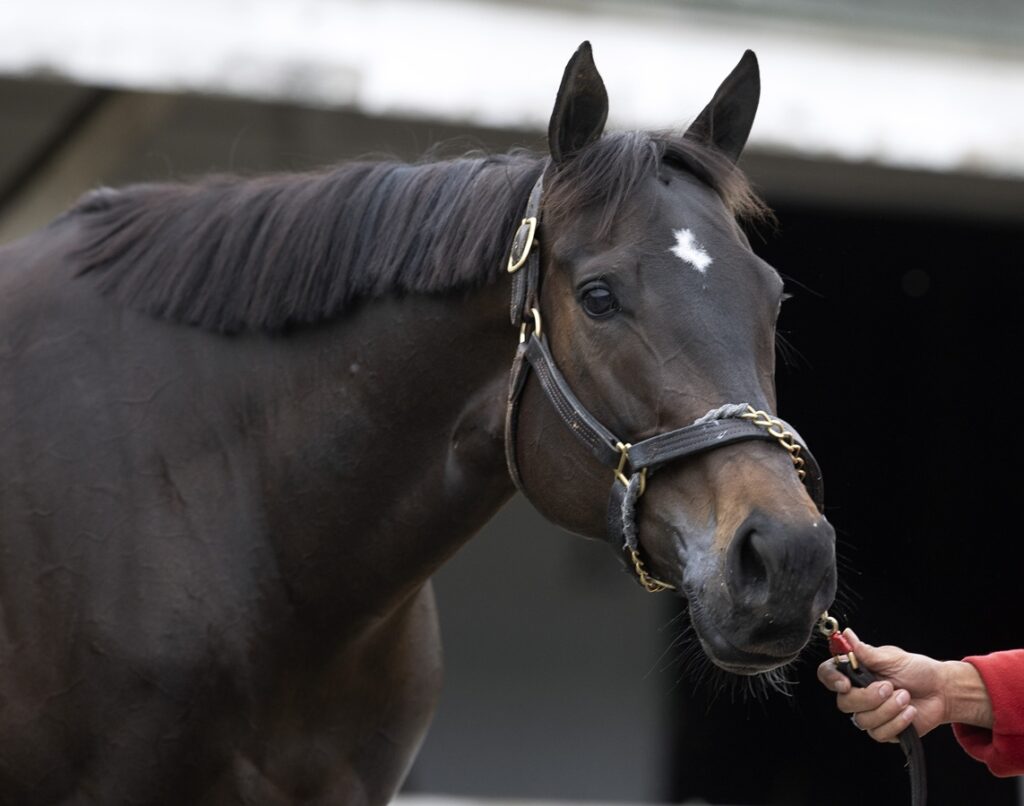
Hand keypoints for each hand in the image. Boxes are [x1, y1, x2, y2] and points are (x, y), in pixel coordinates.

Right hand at [817, 629, 991, 743]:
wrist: (941, 691)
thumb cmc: (917, 670)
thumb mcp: (892, 657)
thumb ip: (866, 652)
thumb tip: (846, 635)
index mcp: (855, 672)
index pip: (828, 675)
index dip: (831, 679)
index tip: (844, 683)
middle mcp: (858, 693)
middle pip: (844, 702)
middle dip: (868, 697)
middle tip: (890, 687)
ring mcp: (869, 713)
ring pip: (863, 720)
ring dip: (888, 709)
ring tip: (906, 697)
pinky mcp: (883, 730)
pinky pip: (880, 733)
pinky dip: (897, 722)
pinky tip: (910, 712)